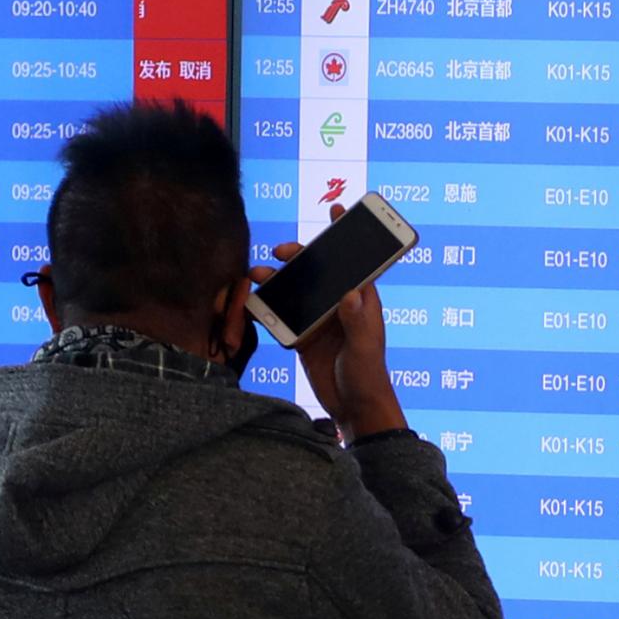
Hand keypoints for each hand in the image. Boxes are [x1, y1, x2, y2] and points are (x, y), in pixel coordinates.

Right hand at [252, 205, 406, 439]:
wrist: (353, 409)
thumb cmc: (368, 377)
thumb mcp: (364, 348)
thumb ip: (358, 321)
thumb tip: (351, 291)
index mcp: (360, 301)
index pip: (355, 260)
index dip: (347, 234)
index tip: (337, 209)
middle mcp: (339, 305)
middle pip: (318, 270)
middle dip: (300, 255)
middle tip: (281, 251)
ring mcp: (320, 320)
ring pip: (297, 290)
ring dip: (277, 280)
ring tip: (256, 275)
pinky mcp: (304, 336)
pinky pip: (283, 316)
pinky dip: (267, 309)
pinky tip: (251, 303)